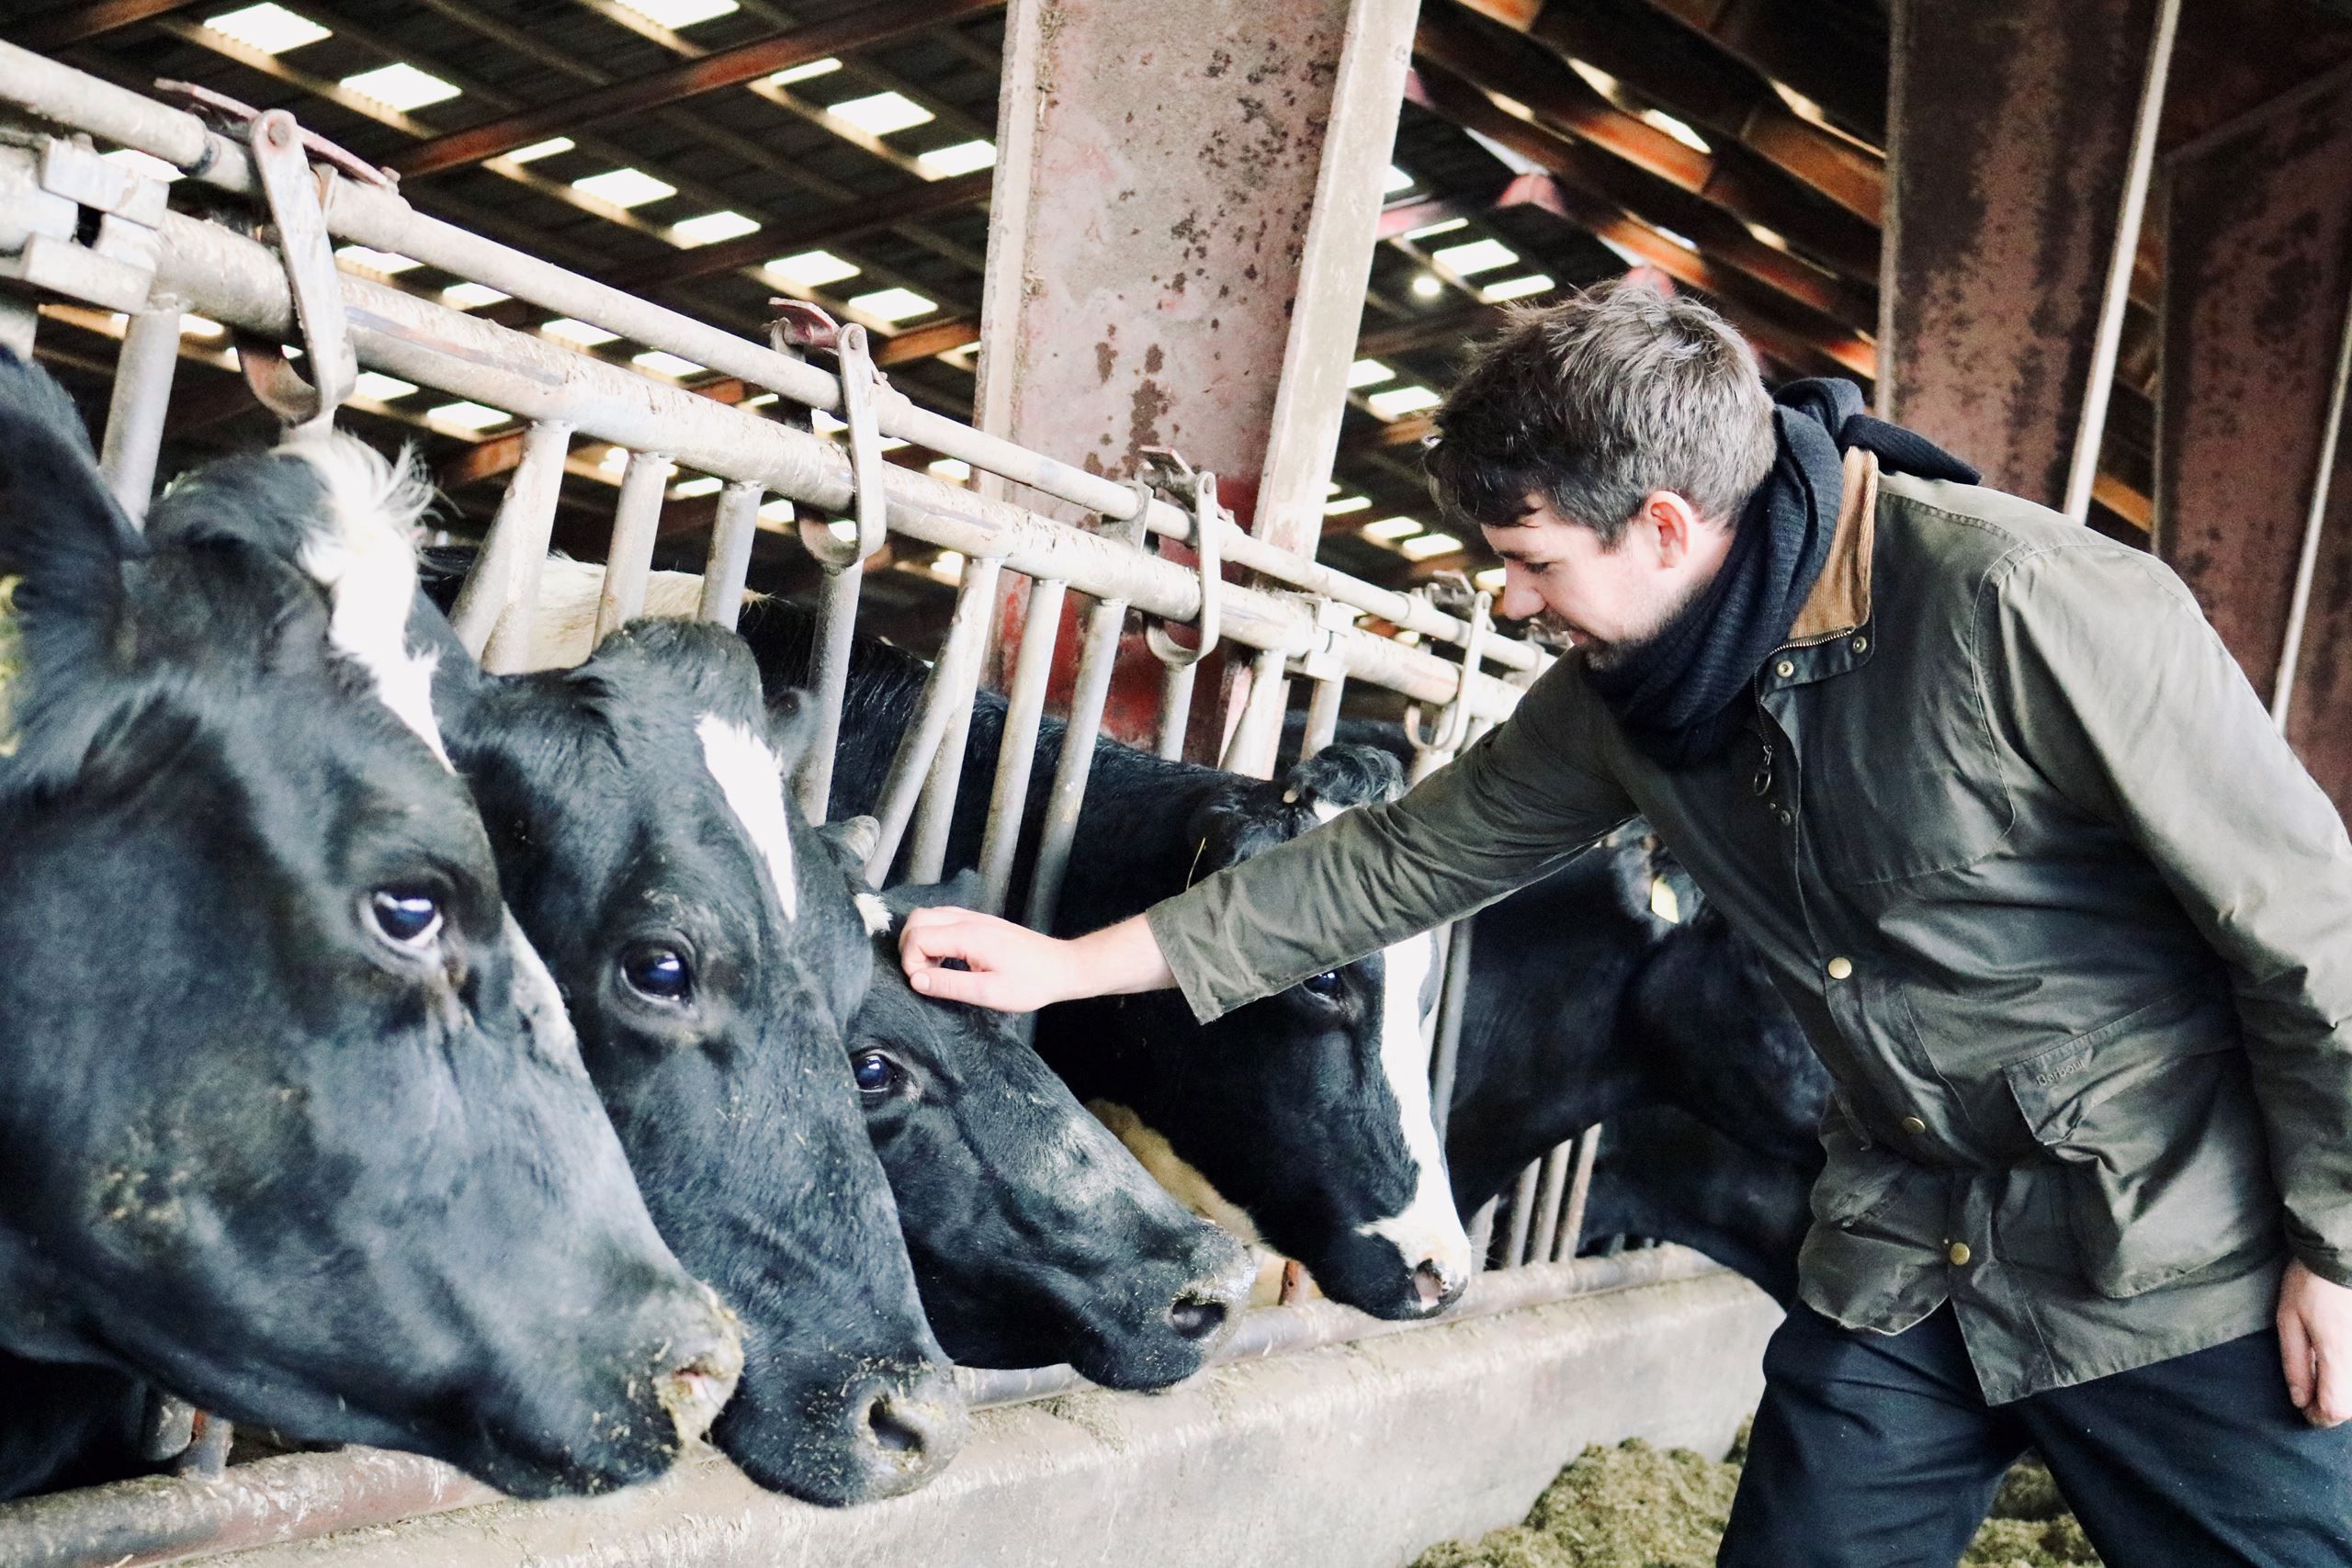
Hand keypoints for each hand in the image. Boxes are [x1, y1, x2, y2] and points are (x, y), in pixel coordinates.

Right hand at [898, 906, 1082, 1010]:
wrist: (1063, 967)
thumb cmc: (1031, 983)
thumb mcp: (989, 993)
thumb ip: (949, 985)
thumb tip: (915, 979)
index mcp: (967, 935)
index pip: (917, 936)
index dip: (911, 961)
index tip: (924, 983)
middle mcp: (968, 919)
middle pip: (917, 918)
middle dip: (909, 947)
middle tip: (924, 974)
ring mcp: (974, 917)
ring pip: (929, 916)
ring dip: (921, 941)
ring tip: (935, 969)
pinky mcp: (980, 922)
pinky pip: (944, 919)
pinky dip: (935, 937)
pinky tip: (948, 960)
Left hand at [2278, 1257, 2351, 1424]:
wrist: (2341, 1256)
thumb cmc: (2310, 1284)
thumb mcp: (2288, 1320)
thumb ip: (2295, 1363)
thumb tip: (2300, 1400)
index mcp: (2338, 1354)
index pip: (2337, 1409)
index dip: (2318, 1416)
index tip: (2304, 1406)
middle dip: (2332, 1406)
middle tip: (2313, 1390)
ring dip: (2345, 1393)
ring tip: (2325, 1374)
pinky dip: (2350, 1377)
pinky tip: (2337, 1359)